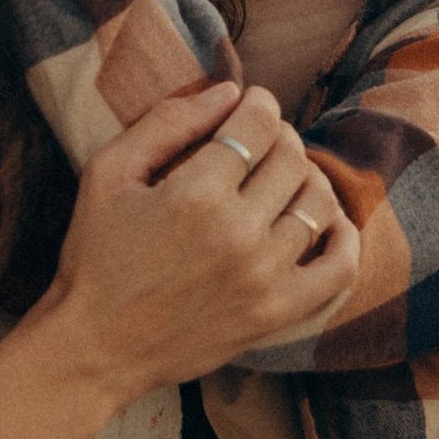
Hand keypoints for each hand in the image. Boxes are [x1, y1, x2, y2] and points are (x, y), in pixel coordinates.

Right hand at [40, 78, 357, 407]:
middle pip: (292, 157)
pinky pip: (339, 268)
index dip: (258, 103)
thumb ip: (166, 121)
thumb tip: (229, 90)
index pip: (258, 124)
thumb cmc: (95, 255)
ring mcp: (264, 278)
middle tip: (257, 142)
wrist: (95, 348)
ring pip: (318, 202)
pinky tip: (325, 222)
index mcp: (196, 194)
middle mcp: (238, 234)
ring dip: (306, 178)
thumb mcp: (108, 172)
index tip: (247, 105)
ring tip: (281, 178)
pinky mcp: (276, 314)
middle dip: (278, 136)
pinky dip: (344, 238)